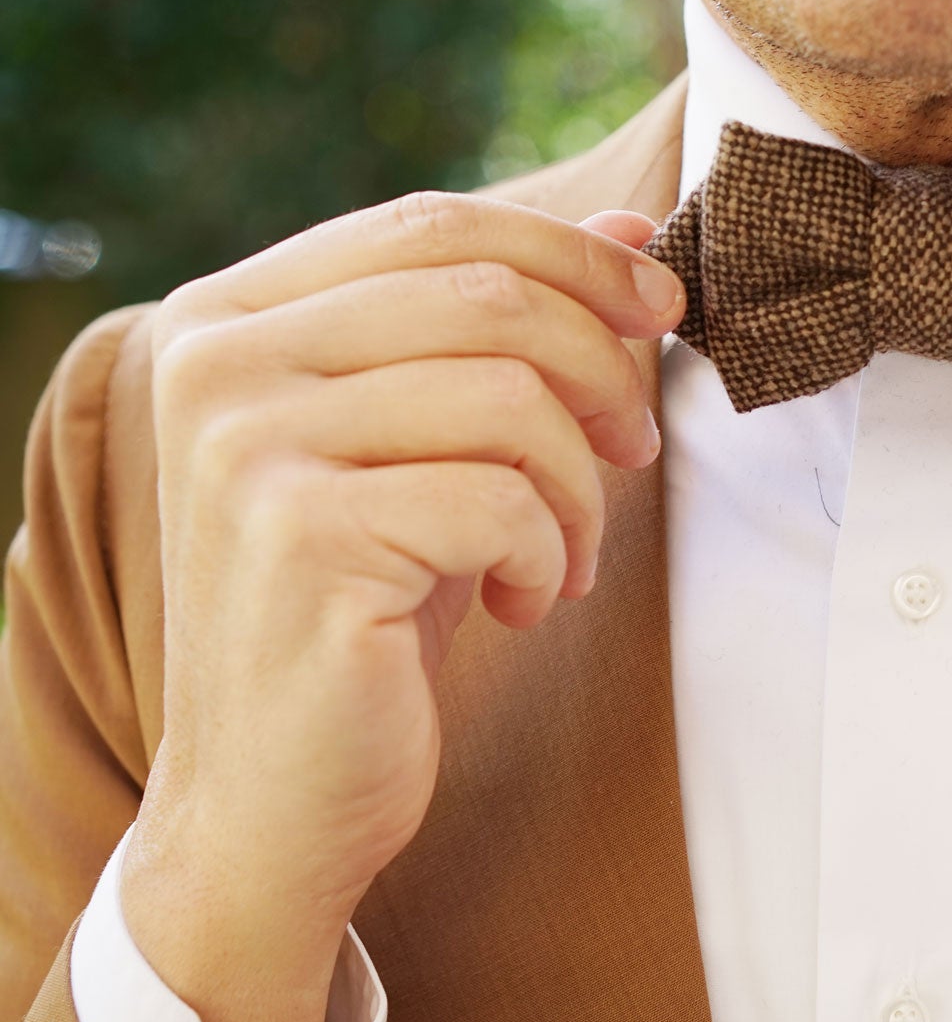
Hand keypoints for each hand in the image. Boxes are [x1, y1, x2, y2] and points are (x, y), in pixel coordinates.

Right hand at [119, 193, 681, 1021]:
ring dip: (580, 487)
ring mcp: (248, 446)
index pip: (433, 223)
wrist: (275, 798)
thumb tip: (634, 231)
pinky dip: (548, 555)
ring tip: (564, 557)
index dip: (573, 252)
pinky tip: (520, 605)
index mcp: (232, 318)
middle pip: (486, 295)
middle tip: (637, 450)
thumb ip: (497, 338)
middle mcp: (217, 362)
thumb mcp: (428, 453)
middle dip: (602, 371)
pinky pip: (501, 500)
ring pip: (508, 396)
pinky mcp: (300, 536)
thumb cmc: (364, 616)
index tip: (664, 302)